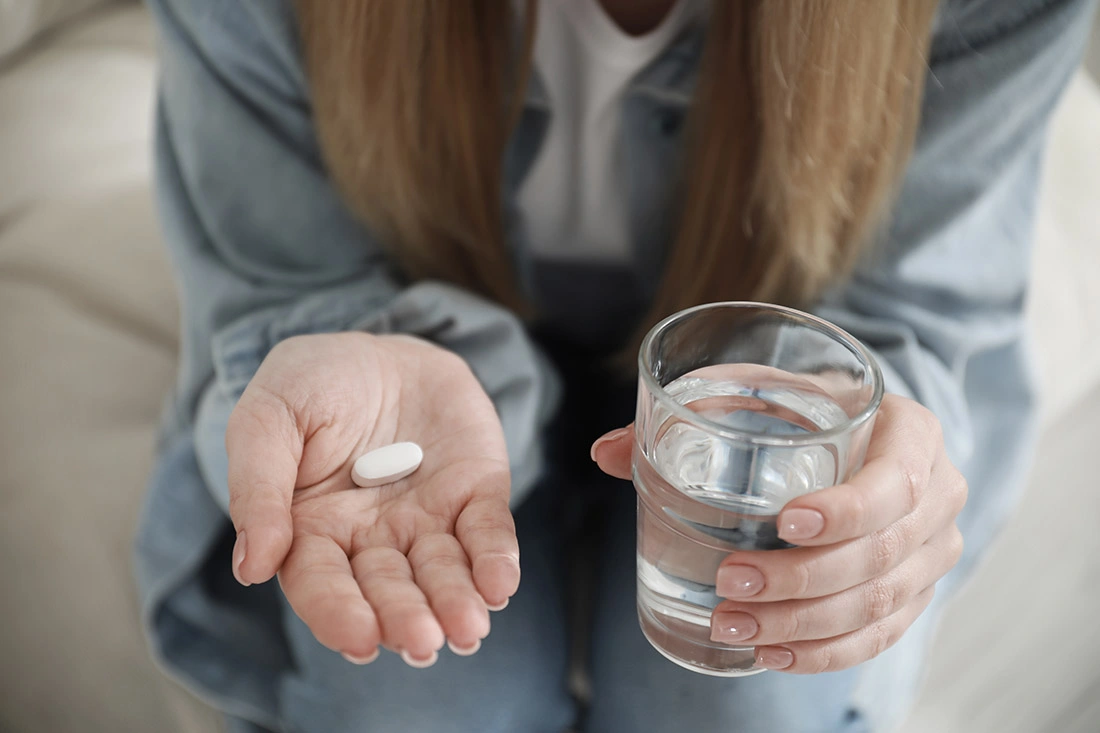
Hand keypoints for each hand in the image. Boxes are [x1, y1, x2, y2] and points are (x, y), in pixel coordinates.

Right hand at [226, 332, 518, 665]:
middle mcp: (372, 539)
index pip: (321, 583)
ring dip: (455, 600)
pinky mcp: (475, 492)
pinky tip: (500, 584)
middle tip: (421, 641)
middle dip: (405, 616)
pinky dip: (495, 558)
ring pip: (442, 570)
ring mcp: (427, 519)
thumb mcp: (267, 418)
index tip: (359, 637)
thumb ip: (257, 487)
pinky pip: (488, 530)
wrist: (378, 348)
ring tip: (469, 626)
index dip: (338, 612)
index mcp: (312, 531)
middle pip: (387, 588)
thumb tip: (252, 566)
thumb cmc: (312, 386)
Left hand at [591, 393, 965, 672]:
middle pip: (882, 555)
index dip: (846, 511)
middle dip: (803, 579)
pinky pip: (880, 636)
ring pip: (881, 605)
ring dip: (804, 625)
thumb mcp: (760, 391)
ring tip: (735, 625)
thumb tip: (605, 452)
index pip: (895, 483)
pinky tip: (771, 653)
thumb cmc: (805, 407)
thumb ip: (690, 410)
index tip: (786, 523)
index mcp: (911, 434)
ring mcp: (932, 551)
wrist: (860, 432)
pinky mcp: (915, 591)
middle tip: (731, 582)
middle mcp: (937, 494)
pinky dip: (825, 652)